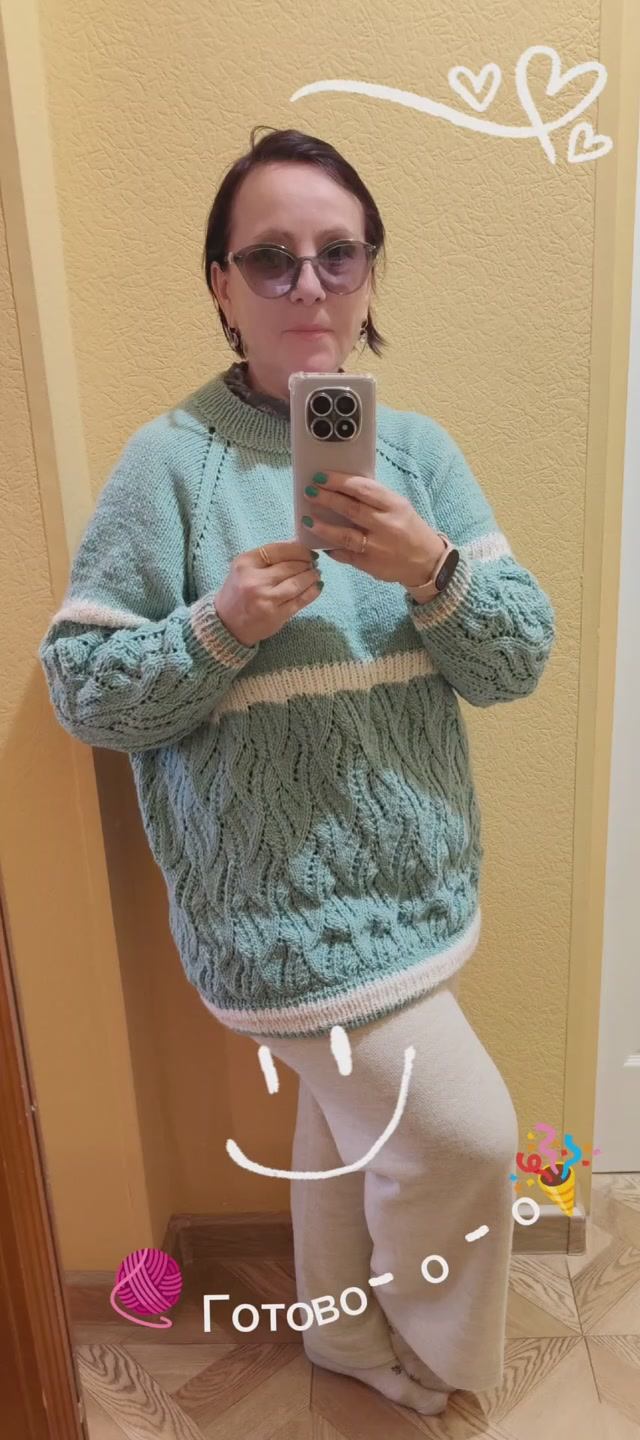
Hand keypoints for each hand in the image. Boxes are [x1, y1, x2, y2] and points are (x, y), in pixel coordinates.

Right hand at [214, 541, 320, 646]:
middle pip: (290, 566)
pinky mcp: (275, 615)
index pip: (279, 550)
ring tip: (316, 575)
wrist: (226, 623)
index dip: (299, 549)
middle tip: (314, 564)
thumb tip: (299, 545)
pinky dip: (312, 592)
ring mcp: (265, 599)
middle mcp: (254, 580)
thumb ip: (269, 556)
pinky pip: (300, 600)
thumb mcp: (245, 568)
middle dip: (307, 563)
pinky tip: (317, 587)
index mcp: (245, 563)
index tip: (309, 552)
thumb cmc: (238, 592)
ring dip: (311, 577)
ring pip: (297, 583)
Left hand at [300, 471, 446, 585]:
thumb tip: (343, 488)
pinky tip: (320, 543)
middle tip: (310, 492)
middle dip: (327, 499)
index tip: (321, 477)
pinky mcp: (370, 565)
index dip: (340, 482)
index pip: (363, 489)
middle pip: (351, 509)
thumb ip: (375, 499)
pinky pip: (346, 556)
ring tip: (307, 520)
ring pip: (345, 535)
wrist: (427, 561)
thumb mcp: (399, 507)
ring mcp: (377, 547)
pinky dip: (332, 549)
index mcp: (394, 506)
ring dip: (324, 527)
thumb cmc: (409, 529)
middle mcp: (386, 525)